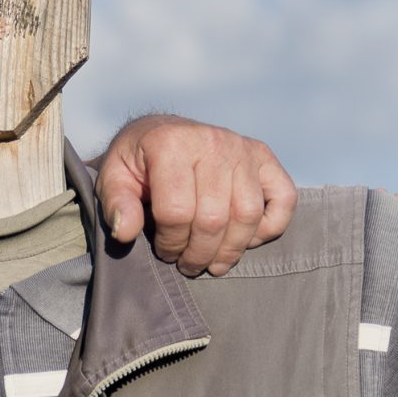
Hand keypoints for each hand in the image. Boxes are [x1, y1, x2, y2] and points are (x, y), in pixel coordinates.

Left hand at [96, 115, 294, 275]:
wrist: (161, 133)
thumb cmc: (138, 164)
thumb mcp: (113, 179)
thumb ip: (116, 205)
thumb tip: (126, 232)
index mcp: (171, 143)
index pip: (177, 211)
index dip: (169, 242)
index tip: (162, 250)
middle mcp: (213, 141)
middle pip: (214, 218)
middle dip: (198, 254)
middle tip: (186, 264)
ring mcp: (243, 148)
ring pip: (247, 215)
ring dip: (230, 250)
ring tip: (212, 262)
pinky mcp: (264, 157)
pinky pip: (284, 199)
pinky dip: (270, 227)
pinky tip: (244, 239)